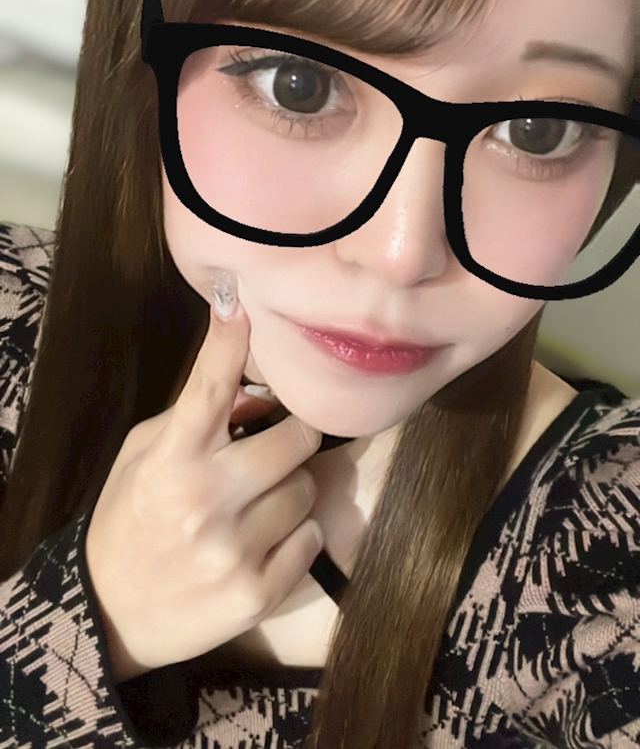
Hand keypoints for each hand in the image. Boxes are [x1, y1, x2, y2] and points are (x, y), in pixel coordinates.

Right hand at [85, 299, 322, 682]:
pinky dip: (297, 536)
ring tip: (258, 507)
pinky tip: (264, 543)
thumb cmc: (130, 519)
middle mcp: (206, 499)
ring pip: (309, 490)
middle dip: (291, 438)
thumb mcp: (145, 457)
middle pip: (297, 438)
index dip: (226, 341)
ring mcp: (235, 550)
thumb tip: (259, 392)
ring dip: (291, 491)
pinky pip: (312, 539)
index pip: (208, 388)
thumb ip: (196, 420)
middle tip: (273, 449)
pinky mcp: (259, 594)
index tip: (238, 301)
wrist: (111, 612)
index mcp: (172, 459)